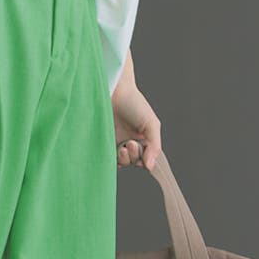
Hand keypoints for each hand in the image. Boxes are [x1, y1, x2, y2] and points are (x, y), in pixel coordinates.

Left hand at [110, 51, 161, 170]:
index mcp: (144, 139)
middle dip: (133, 157)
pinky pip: (107, 159)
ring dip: (123, 159)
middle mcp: (131, 143)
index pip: (147, 159)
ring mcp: (117, 144)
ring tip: (122, 147)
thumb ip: (154, 146)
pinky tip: (114, 152)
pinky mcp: (103, 143)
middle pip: (134, 162)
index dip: (145, 160)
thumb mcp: (151, 124)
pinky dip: (111, 160)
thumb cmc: (133, 104)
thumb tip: (150, 166)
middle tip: (131, 144)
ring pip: (121, 163)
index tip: (143, 155)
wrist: (113, 92)